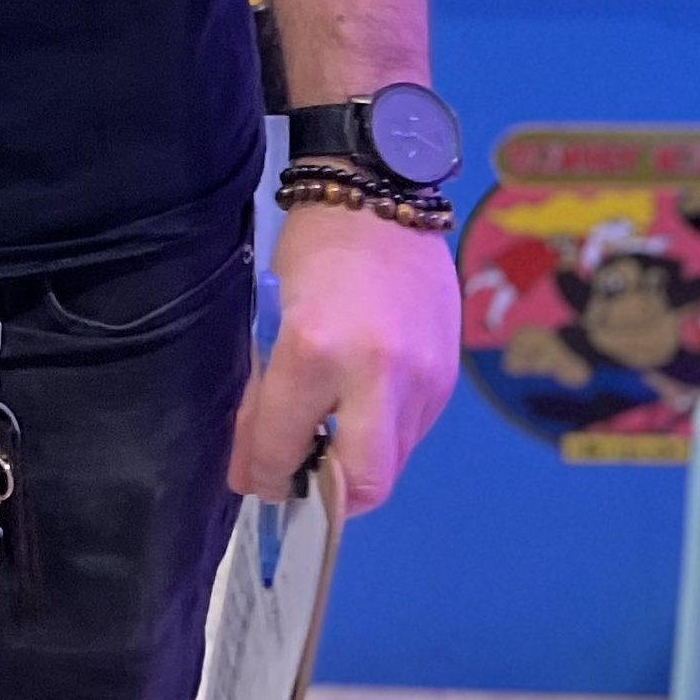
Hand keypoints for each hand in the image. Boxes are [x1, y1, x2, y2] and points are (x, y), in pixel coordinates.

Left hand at [230, 199, 460, 513]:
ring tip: (326, 441)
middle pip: (361, 486)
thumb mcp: (272, 319)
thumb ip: (264, 393)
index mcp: (314, 351)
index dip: (262, 474)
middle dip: (326, 499)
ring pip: (391, 466)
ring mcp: (422, 382)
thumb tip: (253, 463)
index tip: (252, 477)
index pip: (284, 447)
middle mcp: (377, 375)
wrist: (384, 200)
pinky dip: (381, 437)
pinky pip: (411, 435)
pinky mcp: (446, 382)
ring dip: (355, 468)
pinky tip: (358, 409)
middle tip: (299, 480)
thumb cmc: (312, 253)